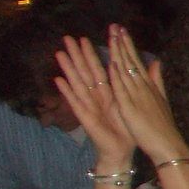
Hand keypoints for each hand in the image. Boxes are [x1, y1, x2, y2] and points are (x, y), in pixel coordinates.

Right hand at [55, 34, 136, 162]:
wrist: (121, 150)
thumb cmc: (125, 127)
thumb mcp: (129, 103)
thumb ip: (126, 87)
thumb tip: (131, 71)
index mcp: (107, 93)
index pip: (98, 69)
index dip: (91, 55)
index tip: (84, 38)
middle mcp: (95, 96)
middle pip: (84, 72)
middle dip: (76, 56)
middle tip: (66, 38)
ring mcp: (88, 106)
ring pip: (77, 83)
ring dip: (68, 69)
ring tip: (59, 53)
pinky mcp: (85, 117)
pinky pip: (75, 102)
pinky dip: (67, 91)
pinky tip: (58, 80)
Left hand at [105, 27, 188, 166]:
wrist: (168, 145)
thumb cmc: (163, 126)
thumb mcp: (161, 99)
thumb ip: (157, 80)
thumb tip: (156, 62)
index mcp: (148, 86)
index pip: (136, 61)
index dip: (128, 46)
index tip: (122, 31)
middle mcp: (143, 88)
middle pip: (130, 61)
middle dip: (122, 43)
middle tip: (115, 26)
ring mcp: (136, 96)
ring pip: (125, 71)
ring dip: (118, 53)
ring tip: (112, 37)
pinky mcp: (130, 108)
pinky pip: (122, 90)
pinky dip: (117, 76)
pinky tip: (112, 63)